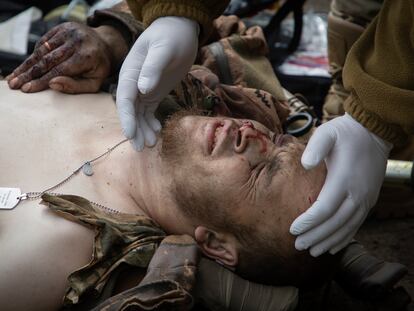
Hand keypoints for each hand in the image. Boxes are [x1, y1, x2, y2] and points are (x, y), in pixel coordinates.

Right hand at [7, 22, 117, 93]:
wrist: (106, 45)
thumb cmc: (100, 68)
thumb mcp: (94, 83)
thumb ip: (75, 86)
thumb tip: (52, 84)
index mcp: (86, 56)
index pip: (59, 71)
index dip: (41, 81)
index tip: (27, 89)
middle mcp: (76, 41)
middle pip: (47, 60)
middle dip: (29, 74)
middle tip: (15, 84)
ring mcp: (68, 32)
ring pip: (42, 50)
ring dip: (27, 64)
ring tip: (16, 76)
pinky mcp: (62, 27)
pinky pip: (44, 42)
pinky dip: (35, 54)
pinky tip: (27, 65)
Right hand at [116, 17, 198, 149]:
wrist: (178, 31)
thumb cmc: (170, 36)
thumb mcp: (163, 49)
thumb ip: (152, 67)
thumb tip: (143, 89)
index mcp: (130, 73)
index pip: (124, 99)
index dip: (126, 118)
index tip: (131, 135)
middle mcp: (133, 84)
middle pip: (130, 111)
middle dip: (134, 130)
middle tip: (142, 148)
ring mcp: (143, 89)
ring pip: (139, 115)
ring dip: (144, 130)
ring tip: (152, 145)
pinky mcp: (154, 93)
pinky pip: (149, 112)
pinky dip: (152, 123)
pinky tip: (157, 132)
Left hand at [290, 113, 391, 256]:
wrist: (372, 133)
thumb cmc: (345, 133)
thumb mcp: (327, 133)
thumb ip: (316, 147)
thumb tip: (305, 164)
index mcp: (344, 179)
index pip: (324, 208)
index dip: (308, 221)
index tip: (292, 229)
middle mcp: (357, 194)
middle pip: (334, 223)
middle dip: (315, 236)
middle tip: (298, 246)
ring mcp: (365, 199)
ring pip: (347, 227)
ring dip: (329, 241)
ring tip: (313, 251)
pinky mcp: (368, 201)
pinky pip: (357, 224)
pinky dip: (345, 237)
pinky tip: (333, 246)